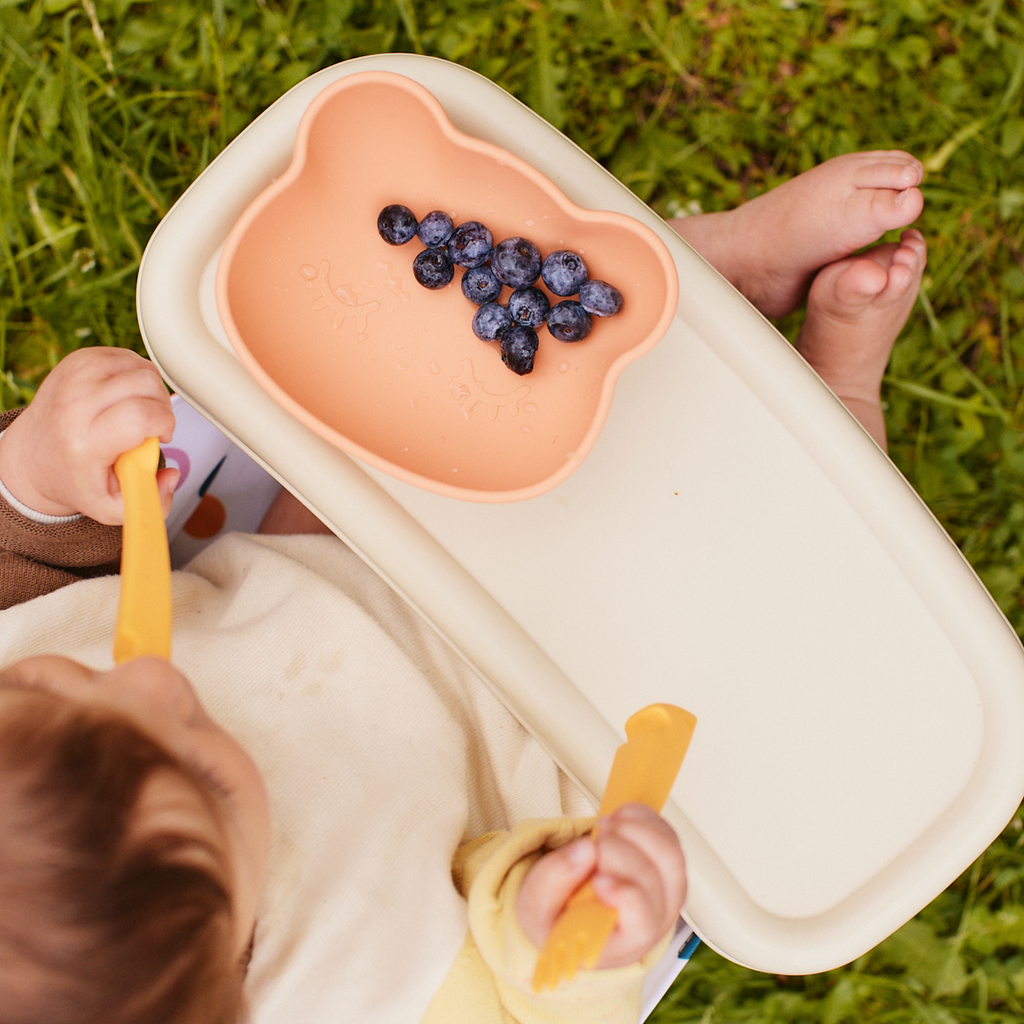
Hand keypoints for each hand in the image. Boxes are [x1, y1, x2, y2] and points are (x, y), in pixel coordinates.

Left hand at [0, 347, 177, 524]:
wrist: (32, 457)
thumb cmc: (75, 478)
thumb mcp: (112, 508)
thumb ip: (152, 502)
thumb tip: (172, 475)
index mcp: (85, 441)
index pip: (140, 416)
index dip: (164, 424)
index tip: (161, 437)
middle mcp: (76, 403)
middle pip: (146, 383)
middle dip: (162, 406)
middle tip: (152, 426)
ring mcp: (74, 377)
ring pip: (141, 367)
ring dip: (152, 390)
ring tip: (139, 410)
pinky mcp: (77, 361)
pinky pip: (127, 357)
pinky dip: (137, 374)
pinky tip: (127, 395)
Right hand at [515, 804, 686, 969]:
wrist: (576, 915)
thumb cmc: (562, 921)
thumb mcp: (536, 910)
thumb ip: (552, 881)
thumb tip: (585, 849)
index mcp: (625, 942)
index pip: (643, 921)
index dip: (625, 894)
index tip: (598, 880)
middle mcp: (654, 917)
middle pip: (652, 877)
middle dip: (615, 850)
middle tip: (590, 844)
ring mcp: (666, 890)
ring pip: (668, 852)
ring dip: (634, 828)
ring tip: (605, 827)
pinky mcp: (666, 864)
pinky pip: (667, 833)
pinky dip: (642, 817)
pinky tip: (618, 820)